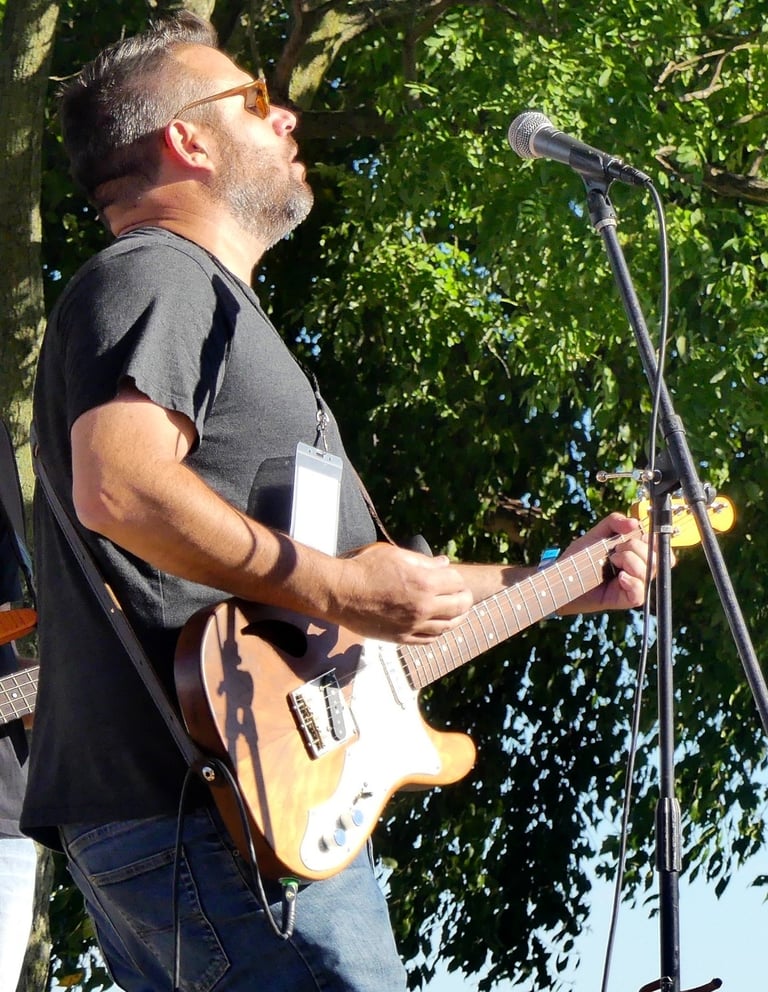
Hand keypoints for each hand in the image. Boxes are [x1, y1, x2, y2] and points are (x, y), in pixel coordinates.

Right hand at [332, 542, 473, 643]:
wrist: (340, 592)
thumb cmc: (364, 568)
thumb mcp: (395, 554)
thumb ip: (423, 561)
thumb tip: (444, 563)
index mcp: (424, 582)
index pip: (457, 582)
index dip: (457, 578)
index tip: (452, 577)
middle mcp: (423, 606)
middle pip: (460, 606)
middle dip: (464, 599)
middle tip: (463, 595)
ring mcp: (413, 624)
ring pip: (448, 626)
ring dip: (457, 618)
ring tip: (456, 612)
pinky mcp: (401, 638)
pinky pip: (429, 639)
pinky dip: (438, 633)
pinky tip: (438, 626)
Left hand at [561, 512, 658, 614]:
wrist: (562, 577)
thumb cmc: (580, 557)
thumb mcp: (597, 533)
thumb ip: (615, 522)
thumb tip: (634, 522)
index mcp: (637, 552)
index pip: (660, 546)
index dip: (653, 539)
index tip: (635, 535)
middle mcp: (639, 569)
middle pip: (659, 558)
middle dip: (637, 547)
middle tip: (616, 549)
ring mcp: (633, 585)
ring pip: (649, 572)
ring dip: (631, 561)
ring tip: (612, 560)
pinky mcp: (625, 599)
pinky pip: (640, 593)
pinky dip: (632, 582)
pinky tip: (621, 577)